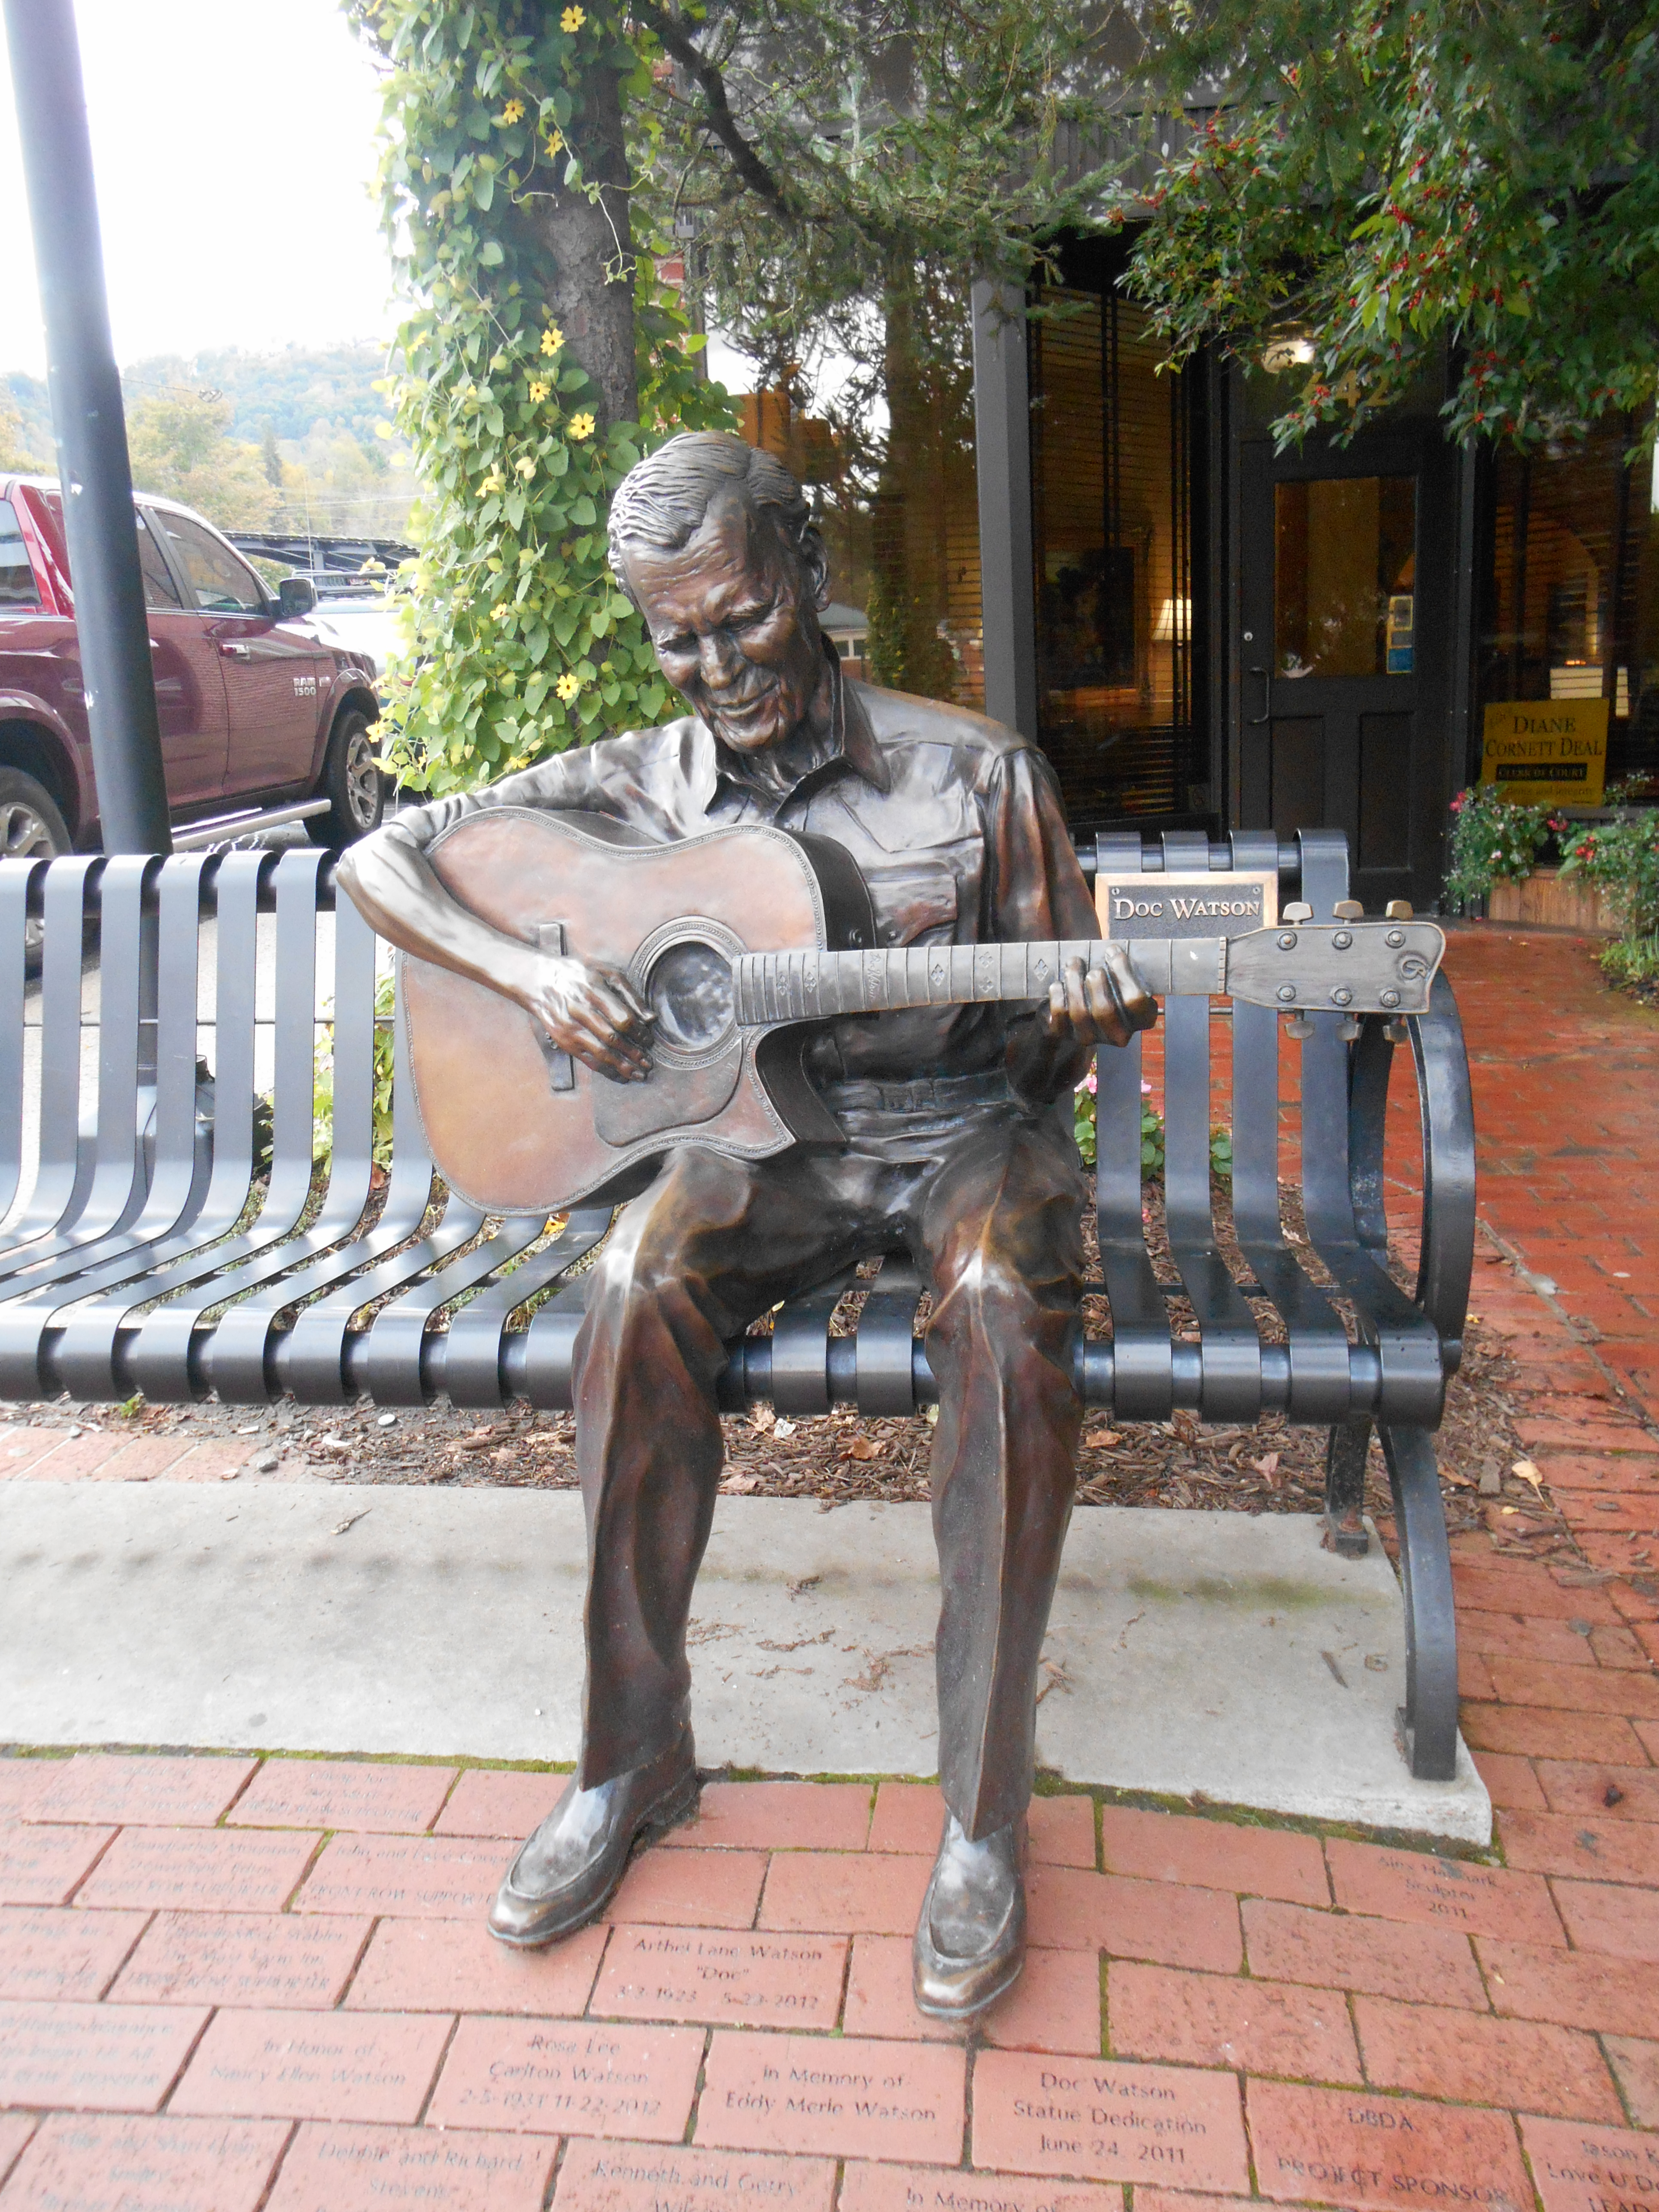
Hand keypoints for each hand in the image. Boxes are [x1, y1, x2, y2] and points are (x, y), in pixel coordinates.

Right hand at [517, 954, 654, 1081]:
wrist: (539, 981)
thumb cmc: (578, 975)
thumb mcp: (605, 973)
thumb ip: (630, 994)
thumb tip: (651, 1018)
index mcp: (593, 990)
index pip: (622, 1017)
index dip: (639, 1032)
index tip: (649, 1040)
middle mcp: (580, 1010)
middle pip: (612, 1038)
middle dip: (634, 1054)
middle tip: (648, 1063)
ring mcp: (569, 1028)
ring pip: (600, 1053)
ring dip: (622, 1067)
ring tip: (639, 1074)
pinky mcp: (563, 1041)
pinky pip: (588, 1060)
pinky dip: (606, 1071)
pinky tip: (620, 1076)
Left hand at [1042, 947, 1156, 1048]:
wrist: (1091, 1007)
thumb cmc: (1113, 985)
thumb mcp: (1126, 977)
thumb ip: (1124, 968)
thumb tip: (1112, 952)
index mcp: (1141, 1018)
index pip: (1135, 1001)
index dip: (1122, 973)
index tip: (1112, 951)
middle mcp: (1118, 1033)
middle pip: (1105, 1011)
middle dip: (1095, 983)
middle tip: (1092, 967)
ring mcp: (1093, 1036)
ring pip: (1080, 1013)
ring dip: (1074, 983)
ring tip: (1073, 965)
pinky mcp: (1069, 1035)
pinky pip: (1060, 1017)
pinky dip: (1057, 997)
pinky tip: (1059, 984)